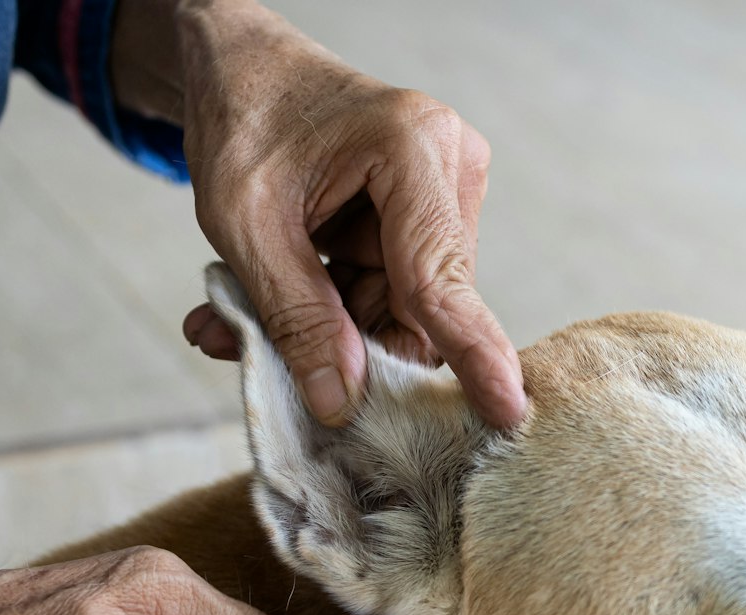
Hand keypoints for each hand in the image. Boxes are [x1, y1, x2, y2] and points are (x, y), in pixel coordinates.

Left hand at [112, 0, 524, 429]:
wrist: (243, 70)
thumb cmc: (242, 121)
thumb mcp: (244, 225)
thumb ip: (294, 314)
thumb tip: (340, 403)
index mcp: (410, 147)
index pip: (441, 276)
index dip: (469, 352)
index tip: (505, 413)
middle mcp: (449, 168)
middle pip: (421, 306)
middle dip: (349, 343)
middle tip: (259, 353)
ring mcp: (445, 194)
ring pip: (404, 310)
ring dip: (328, 329)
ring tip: (239, 320)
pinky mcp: (428, 219)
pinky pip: (392, 295)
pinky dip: (332, 310)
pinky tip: (271, 302)